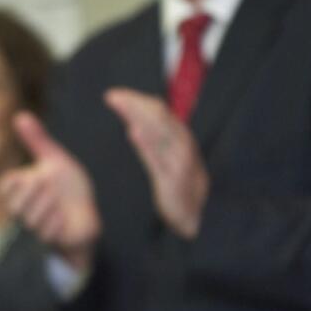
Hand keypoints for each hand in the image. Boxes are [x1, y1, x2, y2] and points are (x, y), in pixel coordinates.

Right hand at [0, 112, 100, 271]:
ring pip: (32, 218)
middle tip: (49, 184)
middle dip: (36, 190)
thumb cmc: (67, 186)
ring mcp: (37, 227)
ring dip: (49, 205)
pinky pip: (49, 232)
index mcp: (21, 191)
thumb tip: (20, 115)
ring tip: (59, 200)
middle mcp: (25, 210)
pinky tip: (67, 216)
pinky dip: (59, 221)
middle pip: (16, 203)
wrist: (87, 213)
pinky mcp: (53, 240)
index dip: (18, 180)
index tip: (36, 173)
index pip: (4, 186)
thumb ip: (37, 140)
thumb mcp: (54, 159)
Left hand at [105, 88, 209, 238]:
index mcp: (179, 137)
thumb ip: (151, 144)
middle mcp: (181, 145)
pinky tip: (133, 132)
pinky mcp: (174, 181)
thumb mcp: (167, 161)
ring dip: (138, 116)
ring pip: (159, 132)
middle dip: (134, 104)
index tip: (113, 94)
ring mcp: (179, 162)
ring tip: (120, 106)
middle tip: (110, 96)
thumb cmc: (181, 186)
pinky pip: (159, 159)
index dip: (136, 100)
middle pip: (158, 117)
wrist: (200, 216)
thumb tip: (133, 125)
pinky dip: (147, 144)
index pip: (158, 111)